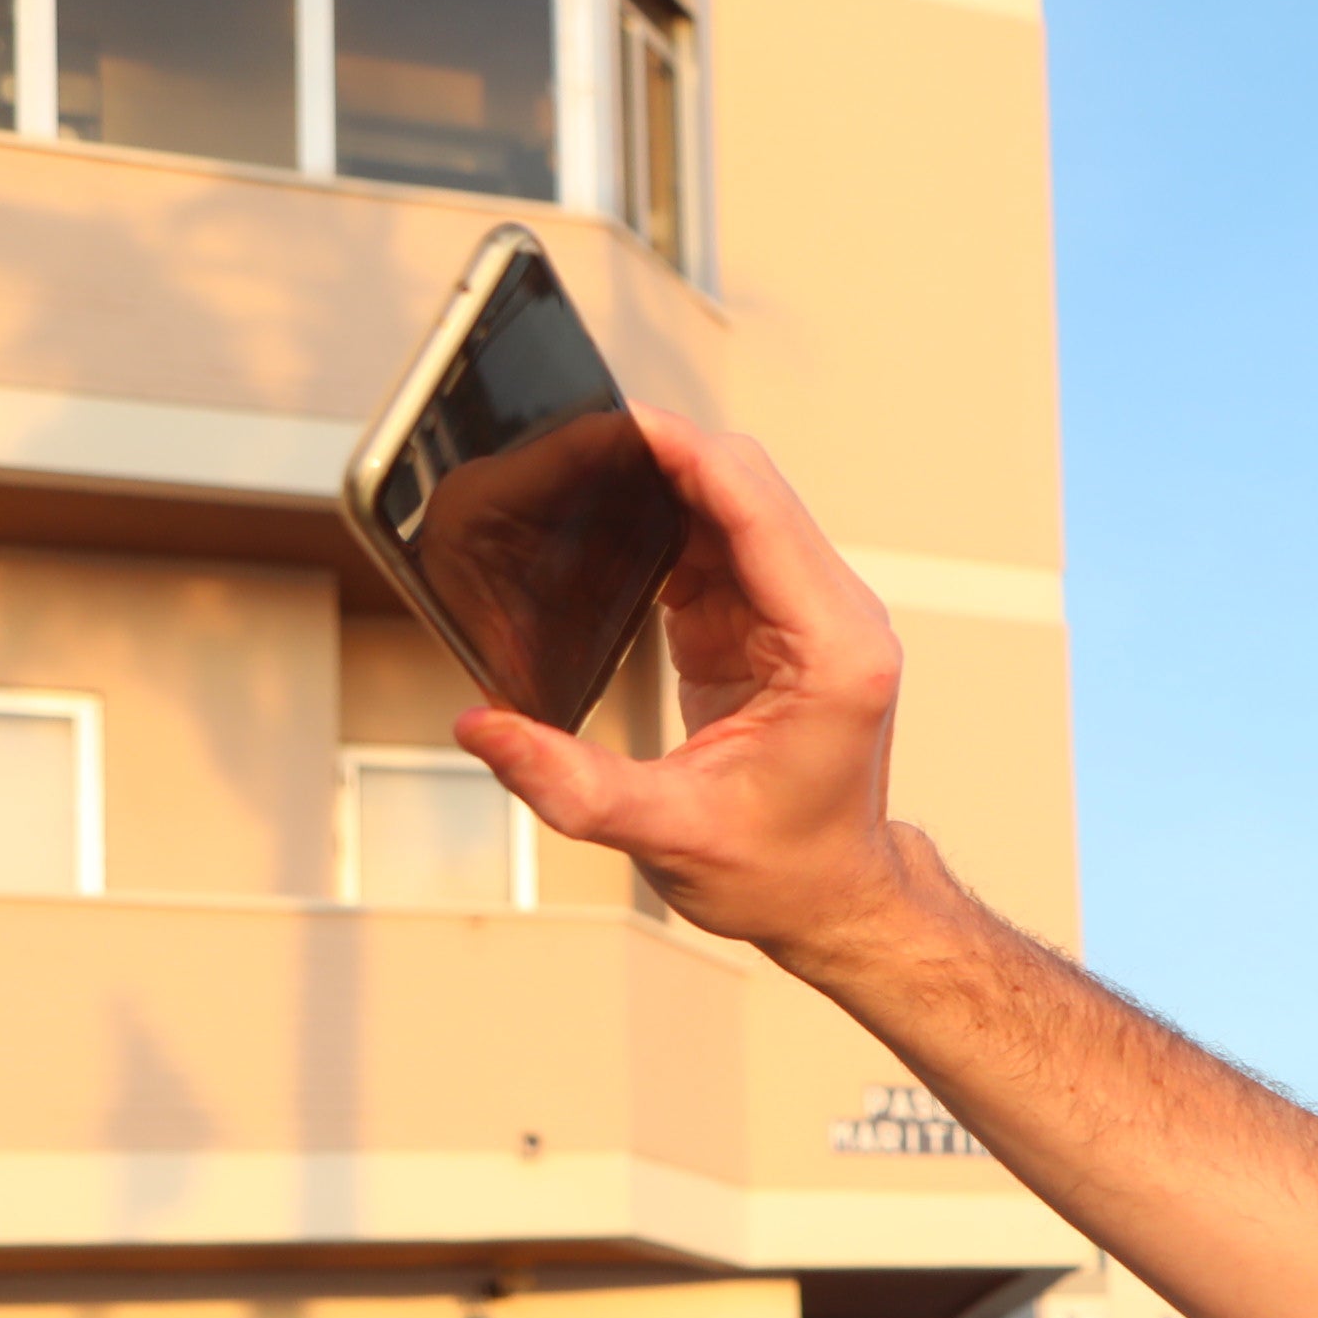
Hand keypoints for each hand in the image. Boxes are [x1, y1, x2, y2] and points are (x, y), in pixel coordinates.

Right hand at [448, 409, 918, 970]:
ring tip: (574, 475)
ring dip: (659, 485)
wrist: (828, 897)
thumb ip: (572, 785)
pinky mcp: (768, 621)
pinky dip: (659, 527)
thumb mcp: (670, 835)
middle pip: (748, 489)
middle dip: (665, 455)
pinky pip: (713, 543)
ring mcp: (803, 613)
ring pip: (729, 506)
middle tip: (573, 440)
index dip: (691, 456)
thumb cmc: (780, 870)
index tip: (622, 419)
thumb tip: (483, 727)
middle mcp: (834, 618)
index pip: (761, 513)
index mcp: (834, 651)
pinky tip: (600, 529)